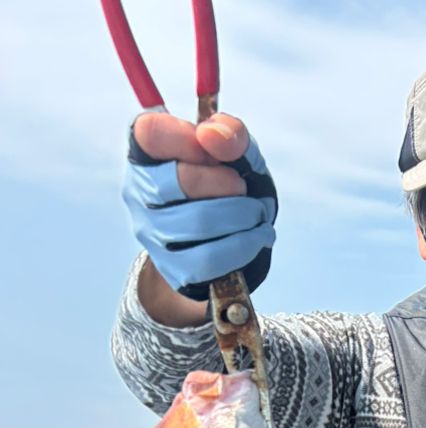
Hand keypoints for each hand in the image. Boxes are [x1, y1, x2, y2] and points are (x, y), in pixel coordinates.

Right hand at [123, 112, 276, 300]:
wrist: (227, 240)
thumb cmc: (227, 184)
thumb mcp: (234, 151)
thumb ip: (229, 133)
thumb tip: (212, 135)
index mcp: (146, 152)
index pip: (151, 133)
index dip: (190, 138)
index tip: (213, 148)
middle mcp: (139, 192)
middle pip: (184, 180)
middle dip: (228, 182)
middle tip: (242, 186)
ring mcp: (152, 233)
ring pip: (200, 221)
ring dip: (243, 215)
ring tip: (256, 213)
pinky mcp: (172, 268)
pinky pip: (210, 258)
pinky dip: (245, 245)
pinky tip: (257, 236)